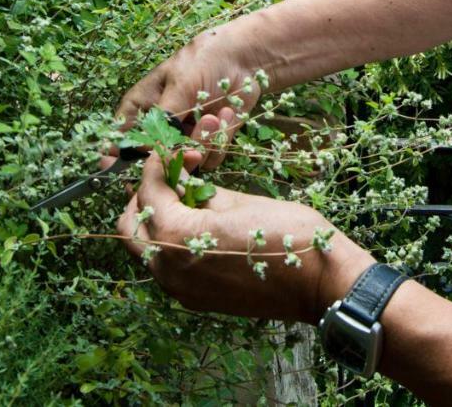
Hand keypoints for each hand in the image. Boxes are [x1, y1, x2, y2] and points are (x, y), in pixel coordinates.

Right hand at [116, 28, 264, 169]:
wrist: (241, 59)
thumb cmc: (202, 62)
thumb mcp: (178, 86)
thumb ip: (164, 119)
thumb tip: (149, 149)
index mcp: (141, 108)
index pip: (121, 140)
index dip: (120, 159)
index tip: (130, 171)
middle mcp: (160, 128)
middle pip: (152, 161)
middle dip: (172, 157)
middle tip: (190, 149)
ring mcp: (184, 138)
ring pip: (183, 163)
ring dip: (201, 143)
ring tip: (213, 116)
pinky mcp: (209, 143)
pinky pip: (209, 159)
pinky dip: (220, 140)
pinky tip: (227, 113)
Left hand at [117, 142, 374, 323]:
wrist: (320, 283)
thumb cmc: (288, 234)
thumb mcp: (241, 201)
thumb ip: (202, 193)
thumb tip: (183, 182)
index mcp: (176, 238)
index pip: (149, 194)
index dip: (159, 166)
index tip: (175, 152)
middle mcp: (168, 269)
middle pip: (131, 228)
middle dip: (146, 195)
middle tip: (173, 177)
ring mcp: (181, 289)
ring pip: (146, 250)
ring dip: (157, 221)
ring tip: (187, 201)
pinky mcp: (195, 299)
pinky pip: (167, 267)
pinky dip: (171, 244)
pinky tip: (199, 227)